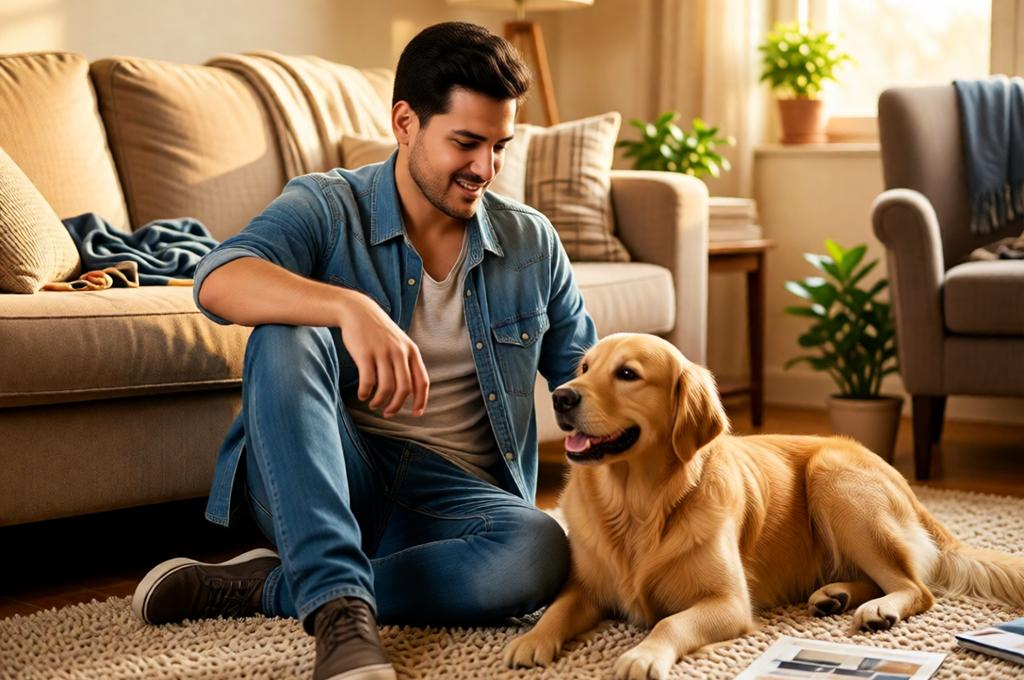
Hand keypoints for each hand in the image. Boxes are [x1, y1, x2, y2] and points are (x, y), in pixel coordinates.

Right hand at [336, 289, 428, 416]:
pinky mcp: (365, 354)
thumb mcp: (399, 343)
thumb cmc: (379, 332)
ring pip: (386, 388)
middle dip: (396, 406)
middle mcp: (399, 352)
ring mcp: (382, 352)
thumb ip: (406, 362)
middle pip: (404, 388)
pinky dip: (365, 393)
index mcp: (412, 351)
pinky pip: (368, 381)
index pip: (422, 381)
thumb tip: (410, 391)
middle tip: (388, 413)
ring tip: (373, 404)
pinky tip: (362, 395)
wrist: (358, 311)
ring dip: (380, 402)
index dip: (421, 400)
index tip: (416, 414)